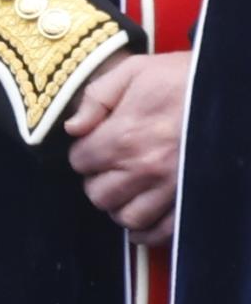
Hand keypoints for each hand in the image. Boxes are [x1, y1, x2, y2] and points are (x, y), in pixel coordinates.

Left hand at [64, 50, 191, 245]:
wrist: (230, 85)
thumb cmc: (183, 77)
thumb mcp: (134, 71)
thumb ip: (96, 98)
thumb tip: (72, 127)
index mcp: (123, 136)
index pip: (80, 162)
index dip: (83, 153)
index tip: (94, 146)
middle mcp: (144, 167)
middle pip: (98, 195)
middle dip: (97, 181)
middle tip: (108, 169)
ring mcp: (170, 187)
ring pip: (126, 217)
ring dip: (120, 206)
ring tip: (125, 190)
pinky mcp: (191, 199)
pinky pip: (162, 232)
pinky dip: (147, 232)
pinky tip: (141, 219)